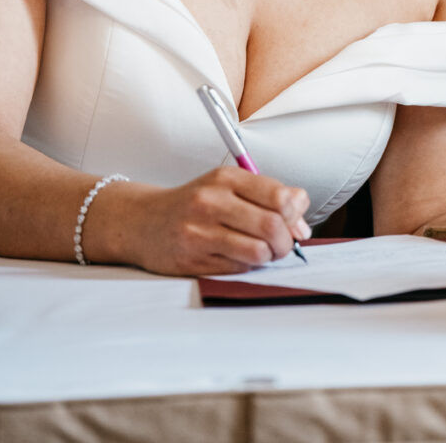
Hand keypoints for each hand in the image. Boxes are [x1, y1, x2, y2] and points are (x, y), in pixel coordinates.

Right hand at [92, 166, 313, 275]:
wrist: (142, 221)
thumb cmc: (193, 204)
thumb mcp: (227, 187)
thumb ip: (267, 198)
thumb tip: (302, 223)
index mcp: (226, 178)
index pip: (279, 196)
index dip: (296, 214)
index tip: (295, 223)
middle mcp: (212, 201)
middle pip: (272, 226)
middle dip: (286, 242)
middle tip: (281, 245)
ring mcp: (200, 231)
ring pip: (258, 251)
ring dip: (269, 257)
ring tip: (263, 253)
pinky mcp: (192, 259)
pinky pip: (237, 268)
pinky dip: (247, 266)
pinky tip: (239, 257)